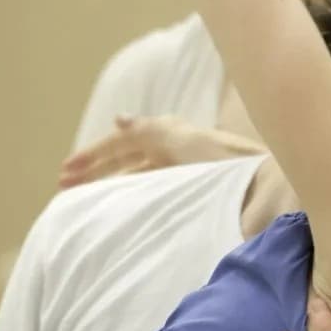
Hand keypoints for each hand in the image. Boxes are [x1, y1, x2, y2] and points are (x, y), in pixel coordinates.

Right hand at [59, 114, 264, 186]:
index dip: (95, 155)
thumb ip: (149, 129)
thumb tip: (119, 120)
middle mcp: (177, 152)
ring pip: (139, 179)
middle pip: (128, 161)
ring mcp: (186, 174)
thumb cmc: (228, 160)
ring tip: (84, 203)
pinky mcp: (195, 194)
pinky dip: (134, 201)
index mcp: (172, 134)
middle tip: (64, 188)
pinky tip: (122, 211)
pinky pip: (155, 194)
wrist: (266, 188)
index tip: (65, 173)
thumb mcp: (183, 140)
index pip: (123, 143)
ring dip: (112, 187)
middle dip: (97, 171)